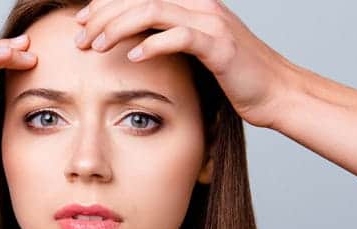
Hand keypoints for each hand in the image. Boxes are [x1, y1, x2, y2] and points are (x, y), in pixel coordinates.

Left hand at [73, 0, 302, 128]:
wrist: (277, 92)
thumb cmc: (234, 74)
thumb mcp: (196, 48)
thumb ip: (168, 36)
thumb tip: (130, 40)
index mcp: (192, 2)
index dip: (105, 3)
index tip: (81, 22)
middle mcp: (200, 5)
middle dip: (102, 16)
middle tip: (79, 39)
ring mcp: (211, 23)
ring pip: (152, 11)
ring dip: (117, 28)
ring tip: (96, 47)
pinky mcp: (220, 46)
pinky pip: (179, 37)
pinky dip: (151, 45)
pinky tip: (132, 57)